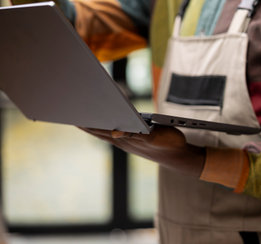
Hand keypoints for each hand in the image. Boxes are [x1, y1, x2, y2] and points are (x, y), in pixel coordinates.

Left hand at [80, 125, 205, 177]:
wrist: (180, 156)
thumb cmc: (169, 145)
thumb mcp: (155, 138)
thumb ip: (136, 135)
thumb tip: (115, 131)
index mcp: (127, 140)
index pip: (102, 131)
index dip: (88, 124)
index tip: (74, 116)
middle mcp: (125, 142)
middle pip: (101, 132)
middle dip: (87, 124)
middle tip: (71, 113)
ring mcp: (129, 142)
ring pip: (107, 133)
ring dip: (94, 126)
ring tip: (82, 120)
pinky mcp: (136, 141)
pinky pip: (116, 134)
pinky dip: (106, 128)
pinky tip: (104, 125)